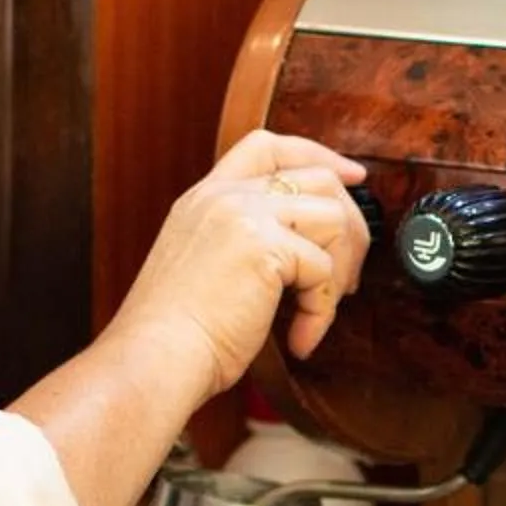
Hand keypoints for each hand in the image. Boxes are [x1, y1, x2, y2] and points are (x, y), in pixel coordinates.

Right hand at [106, 130, 370, 399]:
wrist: (153, 358)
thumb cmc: (175, 336)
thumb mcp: (204, 268)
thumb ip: (244, 243)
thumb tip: (306, 251)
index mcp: (205, 198)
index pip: (268, 147)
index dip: (317, 156)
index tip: (352, 176)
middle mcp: (224, 196)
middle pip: (317, 178)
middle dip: (350, 226)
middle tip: (347, 278)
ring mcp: (243, 215)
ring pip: (333, 216)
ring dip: (340, 270)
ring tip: (318, 311)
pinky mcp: (264, 247)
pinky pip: (324, 270)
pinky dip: (321, 311)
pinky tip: (300, 339)